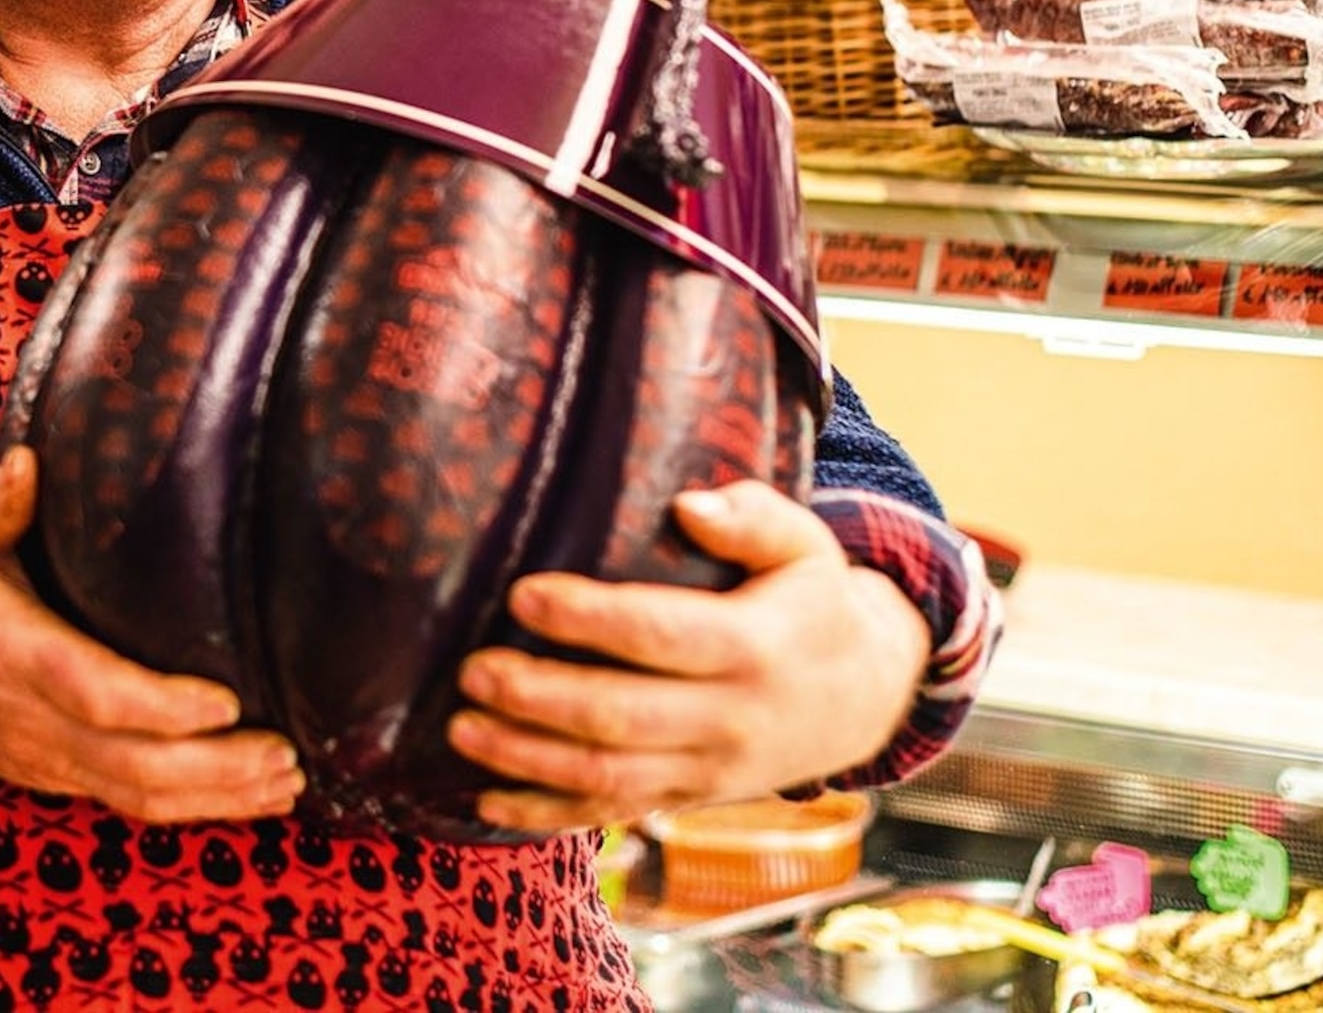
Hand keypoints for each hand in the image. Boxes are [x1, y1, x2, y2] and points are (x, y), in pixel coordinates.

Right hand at [0, 448, 302, 823]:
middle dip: (215, 767)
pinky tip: (257, 797)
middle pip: (132, 766)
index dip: (159, 706)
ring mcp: (56, 761)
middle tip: (283, 749)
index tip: (226, 700)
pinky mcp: (71, 781)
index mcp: (16, 656)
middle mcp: (39, 720)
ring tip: (286, 779)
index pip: (91, 693)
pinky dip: (203, 809)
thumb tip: (28, 462)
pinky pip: (138, 806)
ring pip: (141, 797)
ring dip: (220, 797)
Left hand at [445, 481, 926, 832]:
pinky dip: (546, 815)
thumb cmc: (812, 603)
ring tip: (461, 727)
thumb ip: (754, 517)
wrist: (861, 699)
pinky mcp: (686, 799)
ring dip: (527, 759)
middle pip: (621, 717)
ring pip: (608, 778)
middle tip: (472, 670)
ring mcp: (707, 771)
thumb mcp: (806, 547)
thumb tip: (689, 506)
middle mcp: (729, 719)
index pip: (661, 633)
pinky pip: (611, 815)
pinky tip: (485, 800)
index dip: (589, 618)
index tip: (522, 592)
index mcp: (753, 647)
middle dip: (539, 698)